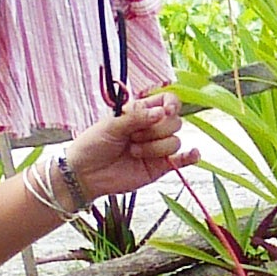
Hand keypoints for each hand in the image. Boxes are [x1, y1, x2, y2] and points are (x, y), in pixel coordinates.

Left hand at [65, 93, 194, 198]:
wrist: (84, 174)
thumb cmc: (93, 145)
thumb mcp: (112, 125)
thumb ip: (137, 117)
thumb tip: (162, 113)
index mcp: (141, 112)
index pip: (167, 101)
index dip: (171, 104)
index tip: (165, 112)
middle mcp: (152, 128)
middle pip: (175, 122)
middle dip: (155, 130)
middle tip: (133, 137)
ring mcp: (157, 148)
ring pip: (175, 141)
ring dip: (154, 147)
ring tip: (133, 152)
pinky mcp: (159, 167)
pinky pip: (181, 160)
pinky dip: (190, 156)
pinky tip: (192, 154)